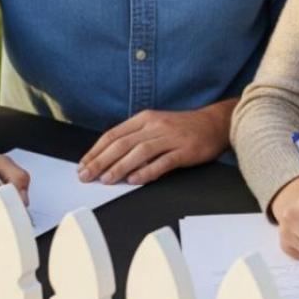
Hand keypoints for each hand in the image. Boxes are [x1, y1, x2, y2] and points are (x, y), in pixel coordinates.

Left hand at [77, 101, 232, 185]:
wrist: (215, 123)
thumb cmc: (183, 128)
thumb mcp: (156, 125)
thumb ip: (135, 138)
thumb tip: (109, 157)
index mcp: (145, 118)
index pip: (114, 135)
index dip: (96, 151)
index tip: (83, 165)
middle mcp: (156, 125)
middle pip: (122, 143)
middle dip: (101, 161)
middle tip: (86, 175)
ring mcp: (171, 137)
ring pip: (139, 152)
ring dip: (120, 167)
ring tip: (106, 180)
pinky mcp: (185, 150)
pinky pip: (163, 162)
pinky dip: (147, 171)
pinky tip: (134, 180)